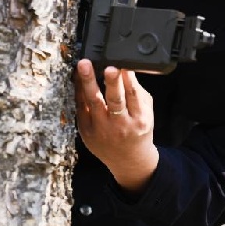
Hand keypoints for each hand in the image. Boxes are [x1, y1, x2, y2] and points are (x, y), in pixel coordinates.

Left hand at [74, 59, 158, 194]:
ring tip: (83, 65)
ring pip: (93, 102)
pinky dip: (79, 90)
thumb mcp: (146, 112)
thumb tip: (125, 68)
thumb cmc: (138, 130)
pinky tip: (78, 76)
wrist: (127, 160)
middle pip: (115, 100)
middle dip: (111, 82)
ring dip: (87, 82)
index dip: (128, 80)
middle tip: (107, 67)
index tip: (123, 66)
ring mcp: (101, 130)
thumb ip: (137, 92)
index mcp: (139, 120)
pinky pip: (80, 107)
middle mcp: (120, 126)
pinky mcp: (86, 131)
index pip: (133, 96)